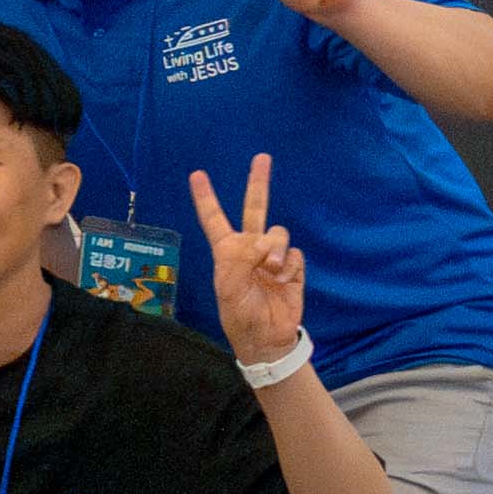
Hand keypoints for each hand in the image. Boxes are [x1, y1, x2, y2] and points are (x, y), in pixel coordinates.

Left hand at [191, 154, 310, 367]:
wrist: (266, 336)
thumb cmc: (240, 315)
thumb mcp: (229, 288)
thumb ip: (240, 260)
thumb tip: (262, 242)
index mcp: (226, 251)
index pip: (214, 219)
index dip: (206, 198)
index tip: (197, 174)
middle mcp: (249, 248)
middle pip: (254, 208)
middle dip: (258, 183)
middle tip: (262, 157)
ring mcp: (272, 256)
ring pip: (278, 232)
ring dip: (274, 248)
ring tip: (268, 270)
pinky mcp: (293, 266)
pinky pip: (294, 254)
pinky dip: (289, 267)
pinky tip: (282, 281)